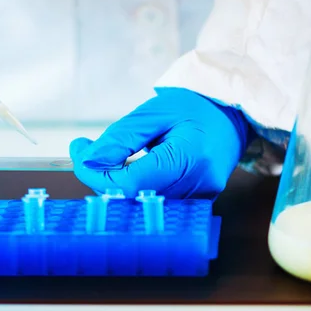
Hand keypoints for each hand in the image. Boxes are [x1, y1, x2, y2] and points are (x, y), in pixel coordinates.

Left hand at [69, 89, 251, 198]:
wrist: (230, 114)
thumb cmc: (195, 108)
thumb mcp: (153, 112)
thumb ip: (120, 138)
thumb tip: (88, 160)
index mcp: (191, 158)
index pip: (131, 183)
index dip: (98, 175)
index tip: (80, 156)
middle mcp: (198, 185)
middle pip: (133, 197)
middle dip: (102, 177)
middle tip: (86, 150)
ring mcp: (199, 198)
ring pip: (140, 202)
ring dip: (115, 182)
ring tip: (108, 155)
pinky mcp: (195, 202)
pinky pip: (154, 200)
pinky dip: (133, 186)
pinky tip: (129, 167)